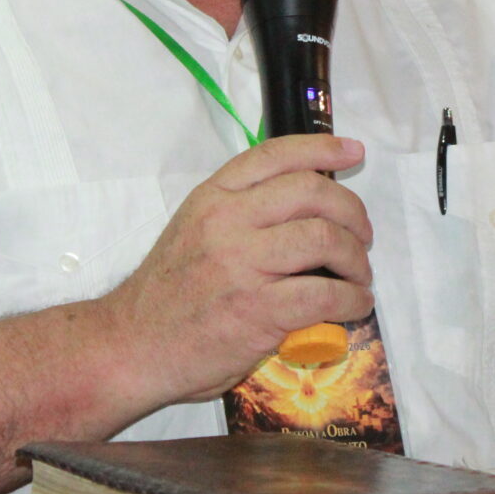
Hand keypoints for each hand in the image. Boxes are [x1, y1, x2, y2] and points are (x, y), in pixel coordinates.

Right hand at [101, 134, 373, 403]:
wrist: (132, 346)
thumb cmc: (169, 294)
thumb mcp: (194, 229)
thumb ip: (240, 213)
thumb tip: (305, 211)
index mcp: (212, 197)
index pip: (277, 155)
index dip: (323, 148)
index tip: (353, 152)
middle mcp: (227, 221)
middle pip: (313, 192)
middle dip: (352, 211)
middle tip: (362, 235)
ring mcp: (243, 264)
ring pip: (325, 238)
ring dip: (356, 258)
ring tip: (359, 275)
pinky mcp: (259, 309)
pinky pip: (325, 293)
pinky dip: (352, 298)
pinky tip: (354, 304)